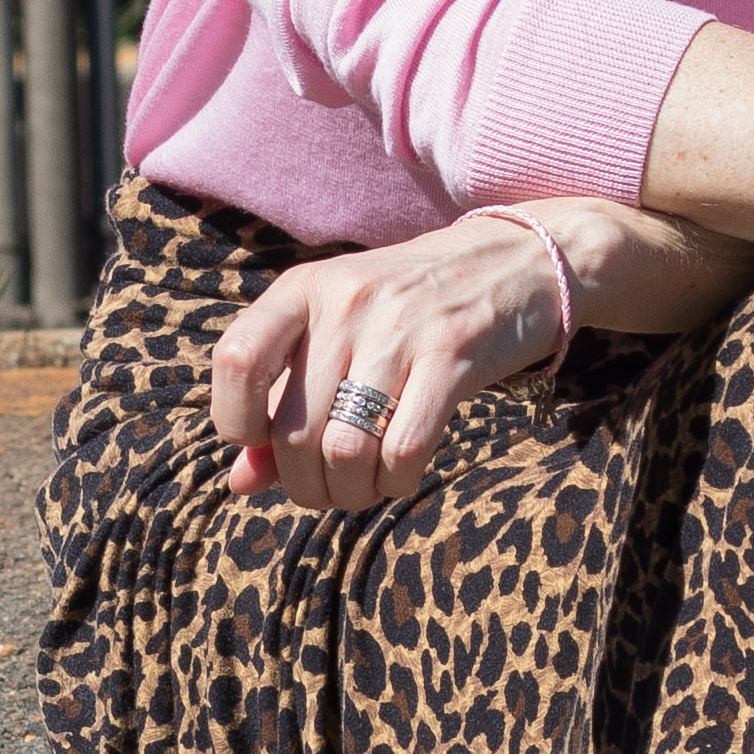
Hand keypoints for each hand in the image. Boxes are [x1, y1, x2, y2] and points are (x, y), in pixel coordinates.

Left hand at [204, 208, 578, 510]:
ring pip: (344, 450)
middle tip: (329, 489)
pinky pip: (404, 449)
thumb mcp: (337, 335)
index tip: (265, 443)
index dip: (237, 422)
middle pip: (294, 432)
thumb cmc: (410, 310)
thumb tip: (239, 483)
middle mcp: (346, 302)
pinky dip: (397, 480)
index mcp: (304, 289)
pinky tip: (402, 472)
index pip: (237, 360)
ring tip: (366, 485)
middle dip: (306, 486)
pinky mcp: (453, 356)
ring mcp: (400, 327)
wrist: (516, 263)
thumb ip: (283, 404)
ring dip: (351, 491)